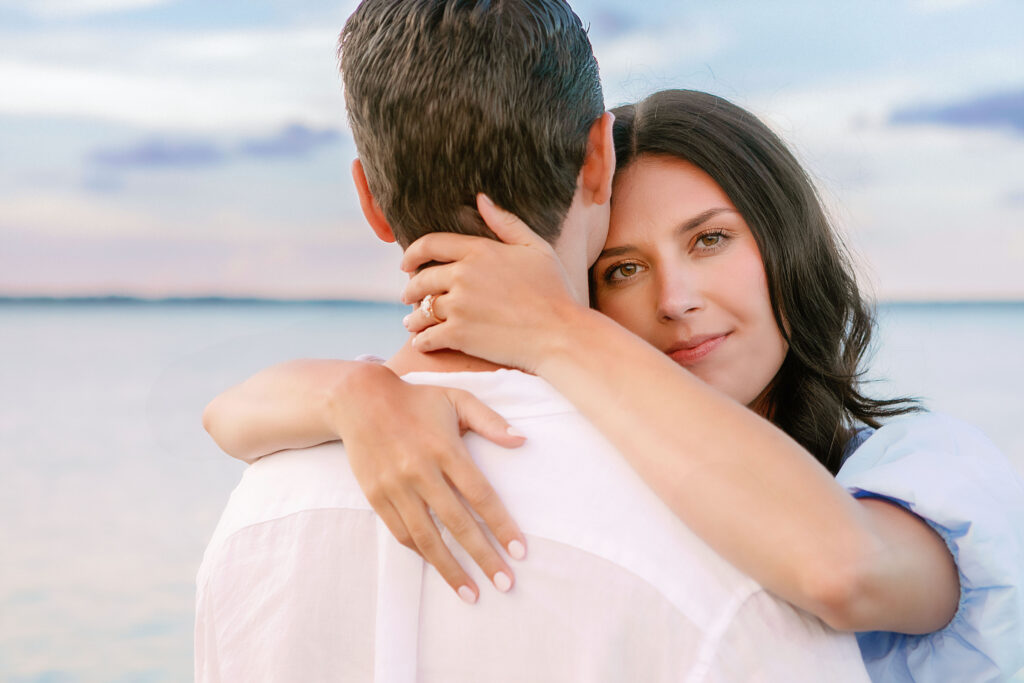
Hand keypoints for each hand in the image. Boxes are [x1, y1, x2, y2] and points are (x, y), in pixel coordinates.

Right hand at [332, 362, 527, 602]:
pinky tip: (439, 566)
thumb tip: (522, 442)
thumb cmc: (416, 400)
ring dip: (451, 568)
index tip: (519, 551)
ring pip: (427, 537)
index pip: (480, 495)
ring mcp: (396, 487)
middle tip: (505, 583)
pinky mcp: (376, 496)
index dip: (501, 525)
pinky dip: (421, 552)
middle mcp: (421, 471)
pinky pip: (401, 533)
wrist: (359, 400)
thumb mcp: (457, 398)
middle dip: (483, 556)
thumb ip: (490, 421)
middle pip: (458, 523)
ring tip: (471, 592)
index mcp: (445, 449)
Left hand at [400, 194, 581, 372]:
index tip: (406, 263)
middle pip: (421, 279)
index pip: (431, 244)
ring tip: (412, 323)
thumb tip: (481, 198)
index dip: (413, 253)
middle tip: (408, 296)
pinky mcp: (459, 335)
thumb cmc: (554, 291)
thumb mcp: (536, 249)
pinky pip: (427, 337)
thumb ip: (506, 223)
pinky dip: (422, 341)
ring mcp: (459, 306)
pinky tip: (423, 343)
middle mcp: (463, 275)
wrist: (560, 334)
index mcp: (479, 250)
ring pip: (422, 311)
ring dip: (414, 318)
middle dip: (411, 289)